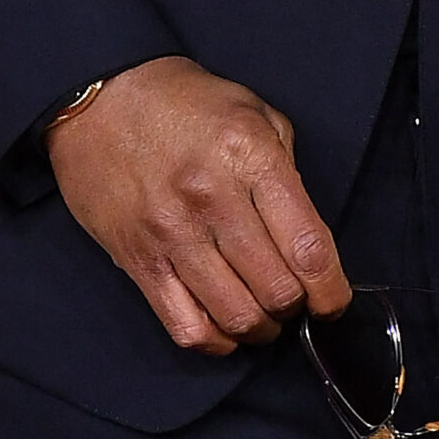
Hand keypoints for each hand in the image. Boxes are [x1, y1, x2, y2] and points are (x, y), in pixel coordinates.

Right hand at [46, 55, 351, 355]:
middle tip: (298, 300)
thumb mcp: (254, 112)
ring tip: (266, 316)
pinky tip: (227, 327)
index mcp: (250, 156)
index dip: (331, 290)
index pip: (307, 247)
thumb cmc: (186, 101)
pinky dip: (216, 341)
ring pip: (235, 317)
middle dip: (298, 307)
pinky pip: (186, 327)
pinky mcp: (138, 261)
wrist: (103, 97)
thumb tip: (305, 234)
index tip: (334, 301)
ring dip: (261, 330)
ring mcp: (172, 234)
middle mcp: (213, 199)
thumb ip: (286, 169)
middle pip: (276, 290)